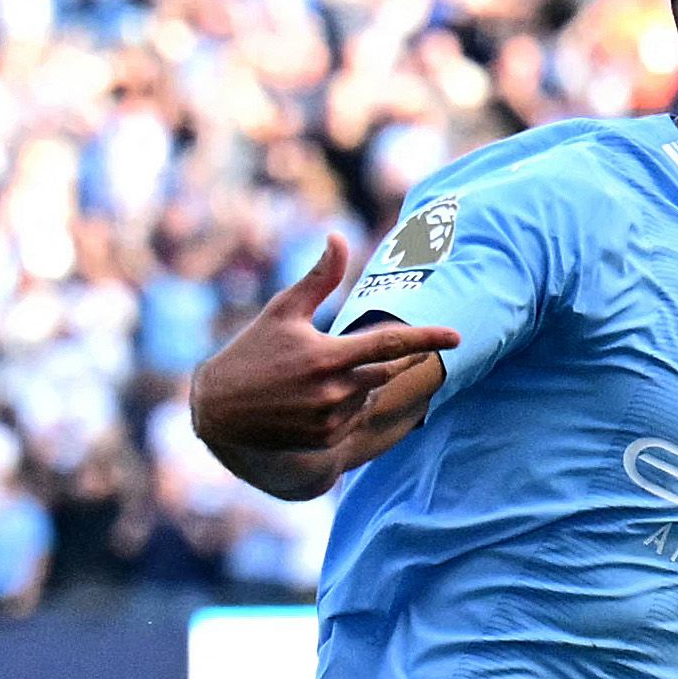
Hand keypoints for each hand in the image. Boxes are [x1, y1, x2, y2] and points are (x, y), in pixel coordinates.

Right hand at [185, 236, 457, 491]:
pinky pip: (356, 418)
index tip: (458, 336)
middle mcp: (333, 390)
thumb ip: (318, 278)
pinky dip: (349, 404)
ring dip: (361, 381)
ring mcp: (331, 419)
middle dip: (389, 360)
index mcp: (327, 355)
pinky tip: (318, 398)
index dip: (428, 339)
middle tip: (364, 352)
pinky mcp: (326, 441)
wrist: (220, 409)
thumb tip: (339, 237)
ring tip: (320, 376)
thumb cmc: (253, 350)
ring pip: (370, 394)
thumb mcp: (283, 311)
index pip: (390, 345)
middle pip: (386, 371)